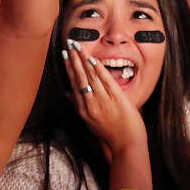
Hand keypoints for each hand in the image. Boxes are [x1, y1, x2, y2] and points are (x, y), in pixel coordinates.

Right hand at [63, 39, 146, 154]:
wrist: (125, 145)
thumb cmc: (109, 134)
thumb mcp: (89, 122)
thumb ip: (79, 106)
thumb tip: (68, 94)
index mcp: (83, 110)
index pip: (73, 84)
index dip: (68, 68)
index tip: (64, 55)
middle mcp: (90, 104)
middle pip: (80, 77)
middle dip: (73, 59)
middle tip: (68, 45)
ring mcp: (103, 101)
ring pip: (90, 77)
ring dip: (83, 60)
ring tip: (77, 47)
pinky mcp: (117, 99)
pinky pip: (105, 81)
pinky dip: (98, 69)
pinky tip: (92, 59)